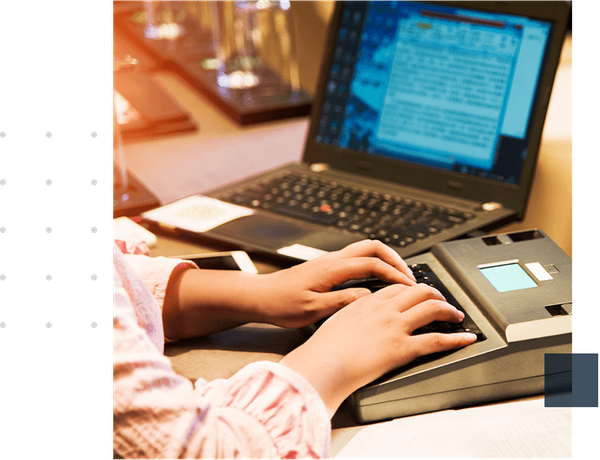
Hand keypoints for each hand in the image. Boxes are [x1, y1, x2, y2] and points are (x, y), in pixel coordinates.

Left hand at [163, 240, 414, 338]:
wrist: (260, 296)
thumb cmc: (281, 304)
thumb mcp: (312, 310)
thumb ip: (341, 302)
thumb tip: (368, 297)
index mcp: (331, 269)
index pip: (372, 264)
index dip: (394, 274)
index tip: (408, 287)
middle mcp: (332, 260)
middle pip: (373, 247)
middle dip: (395, 259)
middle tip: (409, 277)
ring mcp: (330, 261)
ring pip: (365, 249)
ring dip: (384, 260)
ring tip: (397, 278)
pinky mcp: (326, 266)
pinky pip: (356, 258)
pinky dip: (372, 264)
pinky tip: (376, 281)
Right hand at [280, 283, 476, 416]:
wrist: (323, 365)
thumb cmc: (323, 349)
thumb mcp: (334, 321)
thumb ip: (350, 313)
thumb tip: (356, 315)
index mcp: (367, 303)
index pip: (396, 287)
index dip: (411, 288)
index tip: (416, 293)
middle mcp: (384, 310)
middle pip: (418, 290)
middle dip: (435, 293)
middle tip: (442, 300)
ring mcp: (395, 327)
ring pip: (432, 308)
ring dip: (449, 309)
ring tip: (456, 315)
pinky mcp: (403, 348)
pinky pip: (437, 340)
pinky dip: (456, 339)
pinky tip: (466, 339)